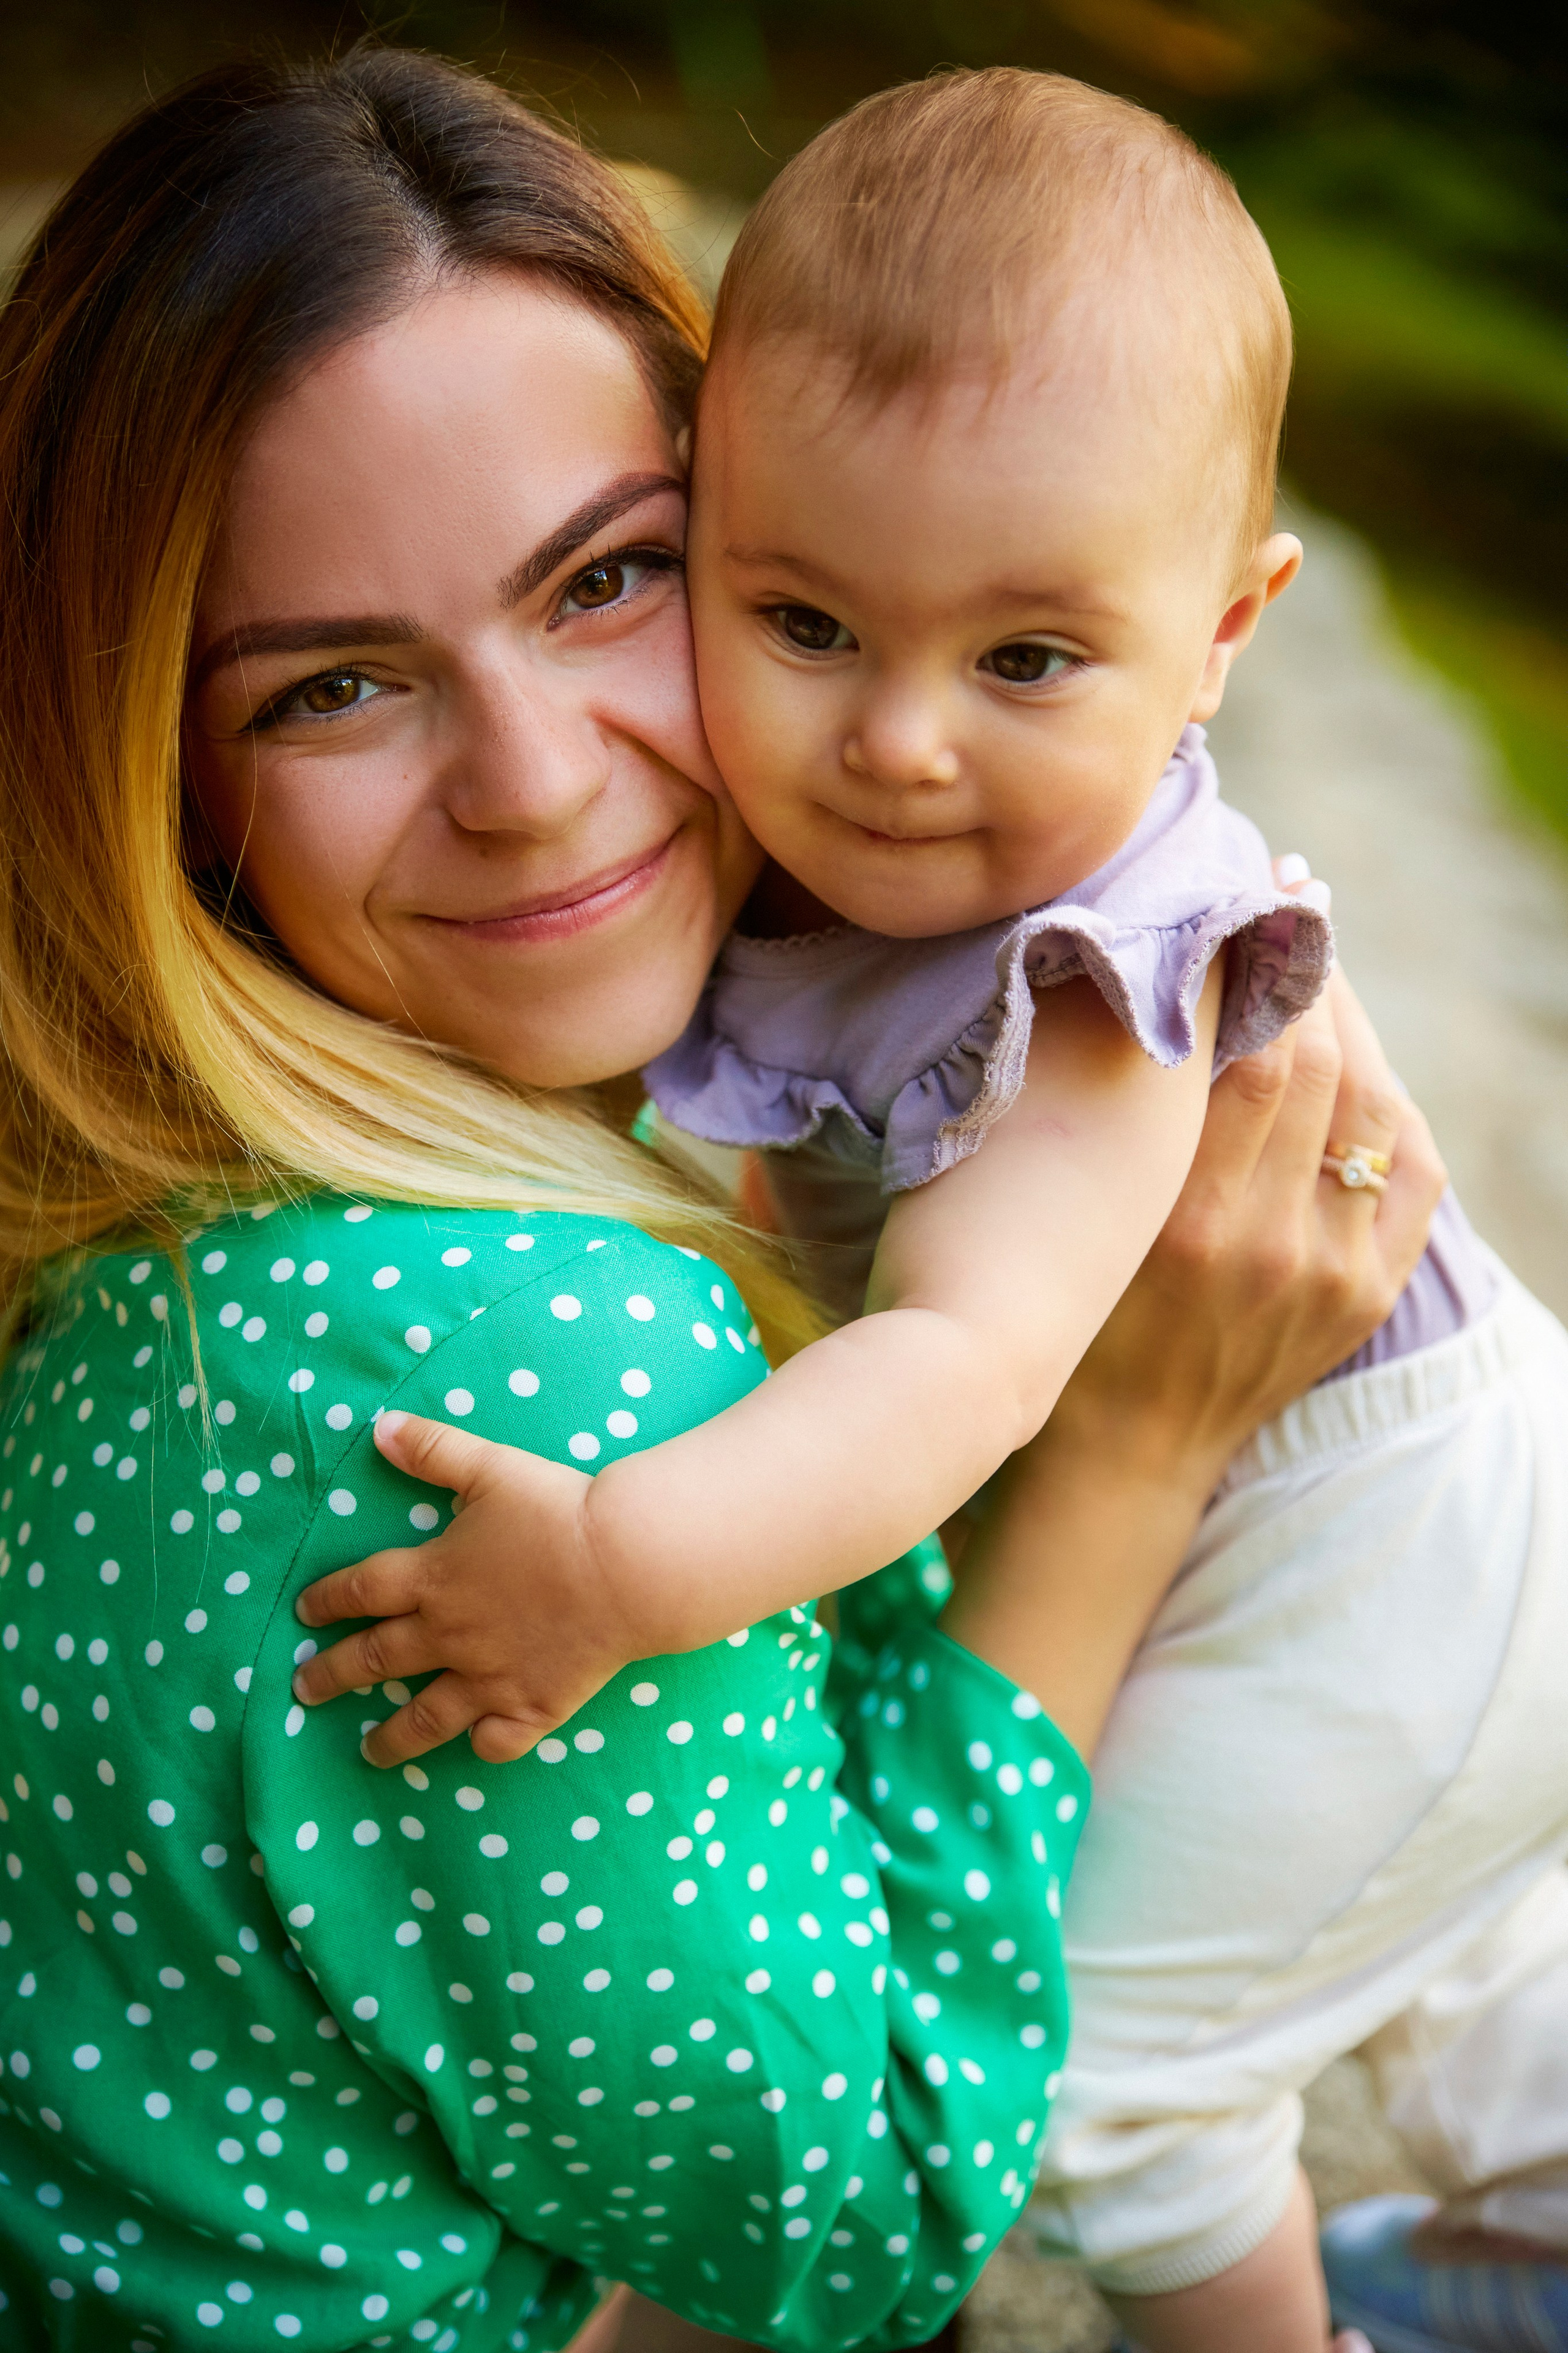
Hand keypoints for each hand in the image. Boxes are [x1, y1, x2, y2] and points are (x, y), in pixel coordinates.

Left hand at [291, 1411, 636, 1766]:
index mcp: (432, 1578)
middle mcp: (449, 1636)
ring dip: (389, 1737)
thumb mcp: (490, 1467)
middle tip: (304, 1690)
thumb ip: (433, 1450)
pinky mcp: (532, 1707)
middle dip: (332, 1675)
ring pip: (425, 1718)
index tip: (305, 1612)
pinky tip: (474, 1744)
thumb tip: (379, 1429)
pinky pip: (497, 1741)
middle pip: (375, 1660)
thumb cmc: (558, 1512)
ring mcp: (489, 1678)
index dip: (326, 1600)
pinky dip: (482, 1745)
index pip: (360, 1591)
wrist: (628, 1565)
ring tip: (367, 1751)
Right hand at [942, 899, 1445, 1759]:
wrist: (1117, 1459)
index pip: (1256, 1051)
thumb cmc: (1057, 1325)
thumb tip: (1112, 984)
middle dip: (1307, 964)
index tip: (1244, 886)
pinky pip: (1407, 1169)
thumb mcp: (1058, 1222)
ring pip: (1373, 1104)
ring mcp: (1327, 1273)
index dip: (1259, 958)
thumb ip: (1090, 1119)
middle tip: (1282, 891)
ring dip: (1351, 1019)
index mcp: (1181, 1222)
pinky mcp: (1361, 1294)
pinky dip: (1386, 1101)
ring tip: (1313, 957)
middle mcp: (1269, 1244)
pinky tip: (1354, 1056)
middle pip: (1324, 1061)